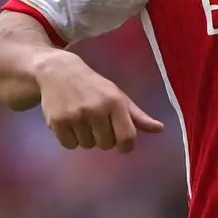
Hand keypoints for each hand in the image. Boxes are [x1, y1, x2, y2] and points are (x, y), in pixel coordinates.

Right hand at [34, 53, 163, 152]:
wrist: (57, 72)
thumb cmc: (93, 86)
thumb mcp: (118, 96)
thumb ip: (138, 116)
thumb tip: (160, 129)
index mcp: (114, 103)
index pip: (127, 138)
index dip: (126, 146)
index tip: (122, 144)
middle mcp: (96, 109)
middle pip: (106, 145)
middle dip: (103, 138)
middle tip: (96, 122)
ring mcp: (75, 116)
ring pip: (87, 145)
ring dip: (85, 138)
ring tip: (81, 120)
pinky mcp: (57, 122)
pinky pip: (70, 145)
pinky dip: (70, 139)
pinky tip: (69, 123)